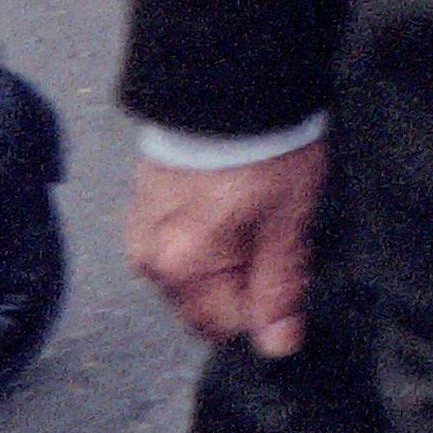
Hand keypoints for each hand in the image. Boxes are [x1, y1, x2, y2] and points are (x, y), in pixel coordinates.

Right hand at [127, 143, 324, 356]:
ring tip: (256, 209)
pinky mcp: (144, 208)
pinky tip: (233, 201)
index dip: (267, 305)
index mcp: (183, 268)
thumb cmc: (262, 151)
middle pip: (205, 302)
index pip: (225, 326)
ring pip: (195, 274)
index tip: (289, 266)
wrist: (227, 89)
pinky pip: (181, 244)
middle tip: (276, 231)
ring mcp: (142, 231)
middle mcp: (150, 257)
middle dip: (246, 281)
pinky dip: (210, 234)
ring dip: (229, 257)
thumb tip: (278, 344)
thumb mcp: (287, 223)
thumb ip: (279, 288)